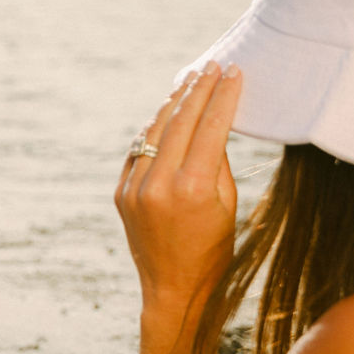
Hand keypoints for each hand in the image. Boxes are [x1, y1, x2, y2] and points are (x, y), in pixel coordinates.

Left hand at [114, 62, 241, 311]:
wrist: (173, 287)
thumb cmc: (213, 248)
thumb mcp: (227, 205)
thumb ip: (218, 161)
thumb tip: (213, 121)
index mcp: (193, 188)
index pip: (212, 127)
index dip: (223, 96)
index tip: (232, 73)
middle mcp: (159, 184)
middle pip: (180, 120)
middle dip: (198, 89)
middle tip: (211, 67)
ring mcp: (134, 188)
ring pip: (154, 130)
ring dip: (172, 103)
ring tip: (189, 82)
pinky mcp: (120, 192)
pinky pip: (138, 150)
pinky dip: (153, 130)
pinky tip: (166, 114)